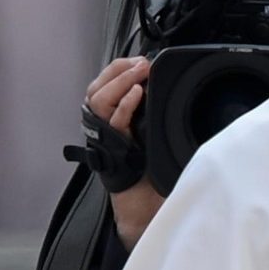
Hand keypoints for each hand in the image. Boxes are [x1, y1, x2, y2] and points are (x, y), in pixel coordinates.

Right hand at [86, 57, 162, 247]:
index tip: (140, 60)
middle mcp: (106, 128)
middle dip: (118, 70)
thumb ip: (157, 114)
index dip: (120, 68)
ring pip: (99, 100)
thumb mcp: (157, 136)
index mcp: (115, 121)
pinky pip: (114, 123)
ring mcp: (107, 138)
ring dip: (120, 82)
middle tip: (139, 63)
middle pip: (97, 88)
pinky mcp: (114, 151)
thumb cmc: (154, 176)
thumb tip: (171, 89)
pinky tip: (137, 93)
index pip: (107, 84)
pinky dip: (126, 105)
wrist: (148, 209)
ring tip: (138, 73)